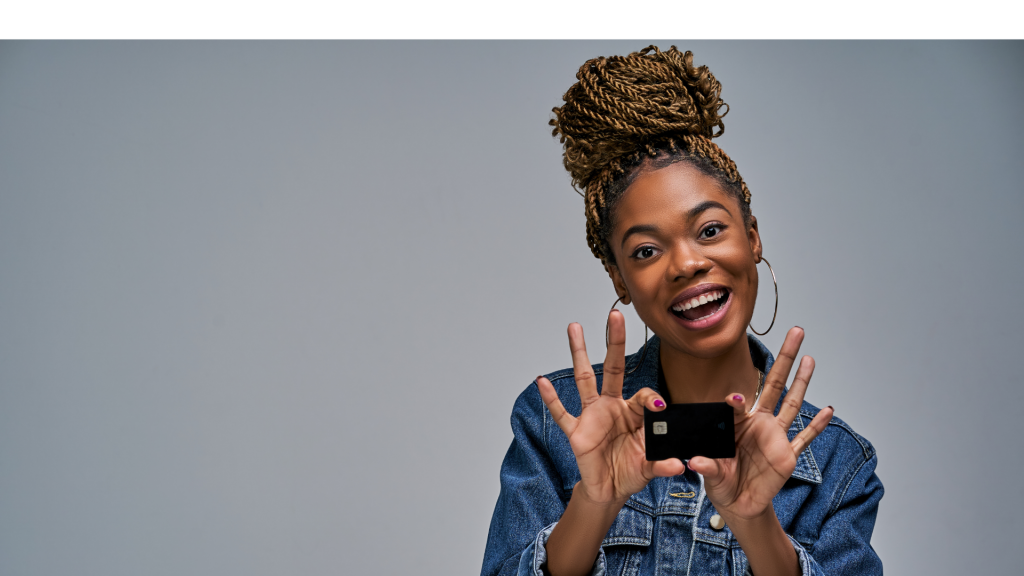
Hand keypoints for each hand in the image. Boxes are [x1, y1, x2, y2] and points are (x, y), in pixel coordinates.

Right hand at [536, 310, 682, 505]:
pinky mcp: (577, 432)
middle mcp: (611, 406)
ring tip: (574, 328)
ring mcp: (591, 416)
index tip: (660, 407)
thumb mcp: (650, 467)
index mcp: (632, 412)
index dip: (651, 399)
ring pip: (584, 378)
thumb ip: (662, 463)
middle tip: (616, 315)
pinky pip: (562, 413)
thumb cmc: (629, 471)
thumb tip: (679, 465)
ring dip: (579, 352)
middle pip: (613, 367)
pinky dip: (551, 399)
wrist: (609, 490)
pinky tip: (542, 381)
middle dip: (614, 341)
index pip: (643, 395)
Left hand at [687, 327, 833, 521]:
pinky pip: (803, 438)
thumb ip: (708, 467)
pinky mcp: (787, 455)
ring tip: (810, 358)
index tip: (733, 398)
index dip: (735, 400)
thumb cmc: (722, 482)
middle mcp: (758, 423)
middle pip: (773, 384)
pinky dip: (816, 426)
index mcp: (736, 423)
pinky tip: (828, 410)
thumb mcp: (711, 473)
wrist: (738, 503)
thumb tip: (697, 462)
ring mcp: (775, 437)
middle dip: (784, 359)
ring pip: (791, 404)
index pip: (738, 403)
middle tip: (794, 332)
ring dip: (802, 382)